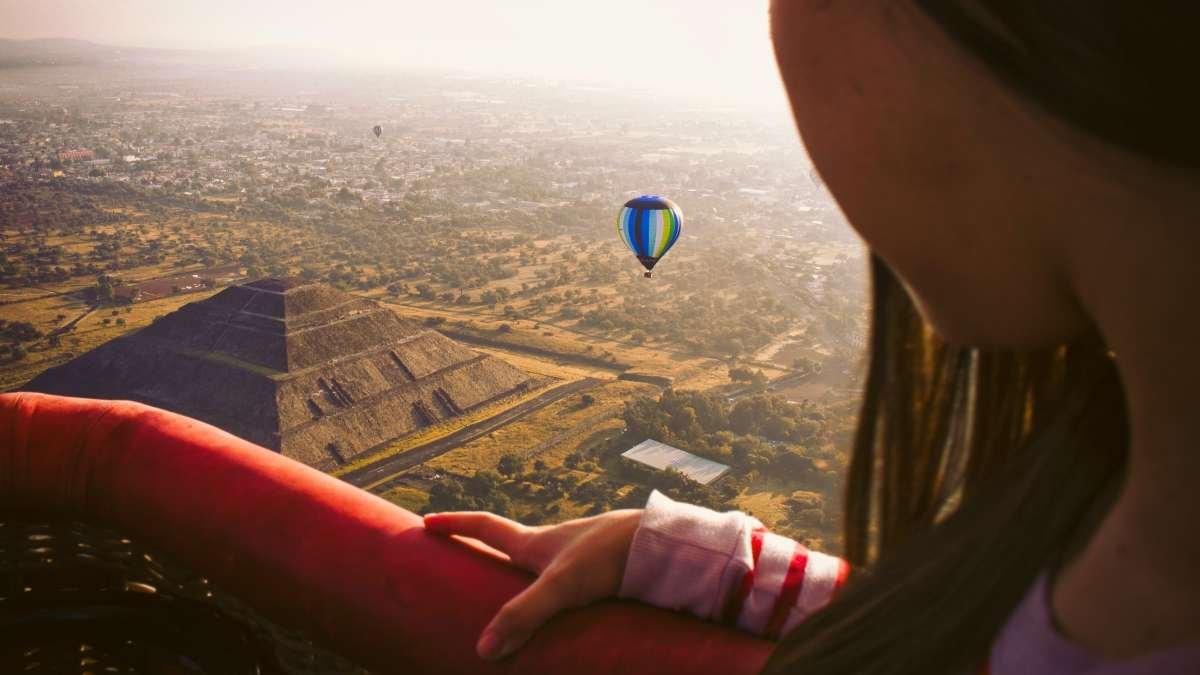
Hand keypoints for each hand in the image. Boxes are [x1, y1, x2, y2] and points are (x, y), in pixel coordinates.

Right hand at [423, 508, 642, 659]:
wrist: (661, 545)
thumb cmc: (609, 554)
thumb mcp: (560, 586)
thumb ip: (523, 616)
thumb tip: (484, 650)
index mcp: (535, 542)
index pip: (485, 527)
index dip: (456, 525)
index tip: (428, 522)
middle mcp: (554, 545)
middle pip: (511, 545)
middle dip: (486, 552)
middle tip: (465, 562)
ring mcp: (579, 557)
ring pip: (542, 567)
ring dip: (524, 578)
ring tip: (512, 599)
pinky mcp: (602, 572)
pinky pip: (569, 585)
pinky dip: (557, 596)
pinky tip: (563, 615)